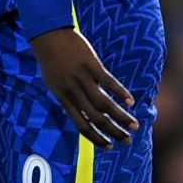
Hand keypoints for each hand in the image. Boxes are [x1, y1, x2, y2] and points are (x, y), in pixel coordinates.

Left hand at [30, 28, 139, 148]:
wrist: (47, 35)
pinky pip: (108, 82)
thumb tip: (78, 111)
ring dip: (121, 117)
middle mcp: (73, 91)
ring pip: (104, 104)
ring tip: (135, 125)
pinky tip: (131, 101)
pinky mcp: (91, 64)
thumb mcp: (54, 82)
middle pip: (96, 118)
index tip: (109, 147)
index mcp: (63, 98)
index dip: (96, 138)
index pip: (81, 125)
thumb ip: (66, 97)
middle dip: (114, 132)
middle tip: (128, 140)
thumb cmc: (51, 59)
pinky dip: (120, 92)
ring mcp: (82, 78)